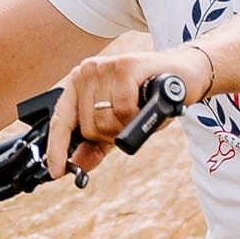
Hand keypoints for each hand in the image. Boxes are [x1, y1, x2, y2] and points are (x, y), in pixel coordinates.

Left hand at [45, 43, 204, 178]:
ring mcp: (104, 68)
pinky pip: (124, 110)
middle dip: (111, 135)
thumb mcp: (119, 123)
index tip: (56, 171)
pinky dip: (137, 115)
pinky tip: (146, 102)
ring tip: (139, 108)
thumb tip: (78, 166)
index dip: (57, 148)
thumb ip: (96, 144)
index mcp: (78, 84)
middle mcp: (87, 72)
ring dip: (127, 125)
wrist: (183, 75)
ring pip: (105, 121)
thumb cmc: (149, 97)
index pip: (60, 120)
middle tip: (129, 120)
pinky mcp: (124, 67)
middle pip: (88, 127)